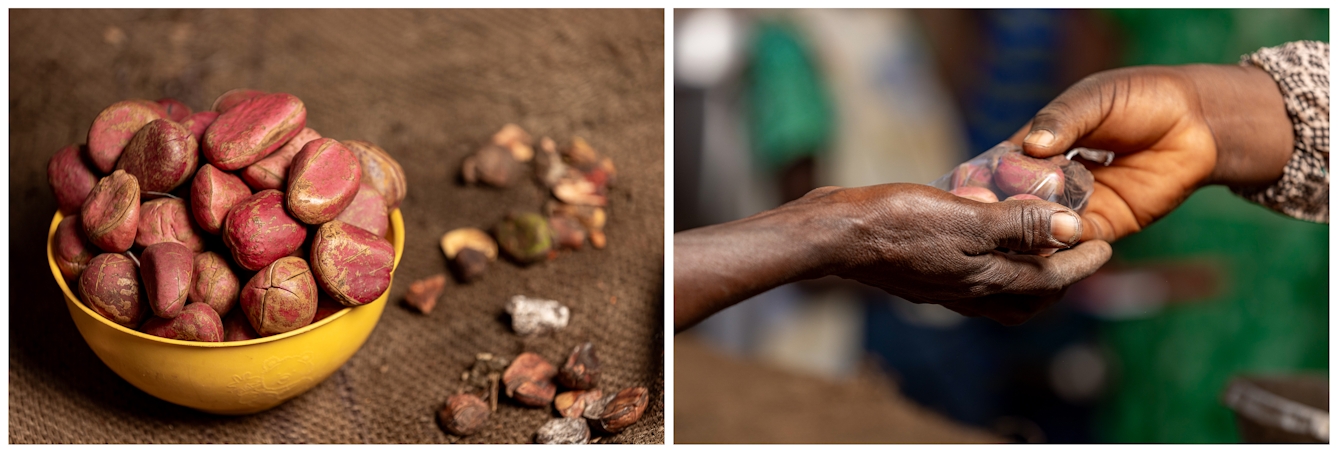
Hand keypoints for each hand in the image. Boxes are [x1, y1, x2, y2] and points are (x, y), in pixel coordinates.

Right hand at [818, 184, 1111, 324]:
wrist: (839, 236)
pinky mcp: (923, 274)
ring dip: (1025, 276)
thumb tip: (1072, 228)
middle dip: (1058, 281)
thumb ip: (1020, 224)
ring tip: (1035, 249)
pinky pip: (971, 278)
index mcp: (986, 279)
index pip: (1050, 279)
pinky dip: (991, 265)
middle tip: (1075, 254)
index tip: (1105, 243)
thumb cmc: (898, 222)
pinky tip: (982, 239)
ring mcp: (944, 286)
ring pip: (999, 292)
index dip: (1082, 262)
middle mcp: (969, 291)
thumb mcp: (967, 217)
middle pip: (1028, 299)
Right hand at [1008, 64, 1292, 241]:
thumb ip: (1062, 120)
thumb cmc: (1142, 98)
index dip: (986, 179)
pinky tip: (1053, 244)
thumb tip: (1031, 147)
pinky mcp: (1106, 225)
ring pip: (1044, 226)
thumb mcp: (1095, 99)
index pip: (1002, 166)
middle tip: (992, 220)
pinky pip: (1078, 241)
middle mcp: (1052, 179)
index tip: (971, 191)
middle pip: (1017, 202)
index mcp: (1040, 146)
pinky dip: (1064, 244)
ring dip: (1031, 233)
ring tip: (1019, 237)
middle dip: (1005, 212)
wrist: (1199, 121)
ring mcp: (1078, 204)